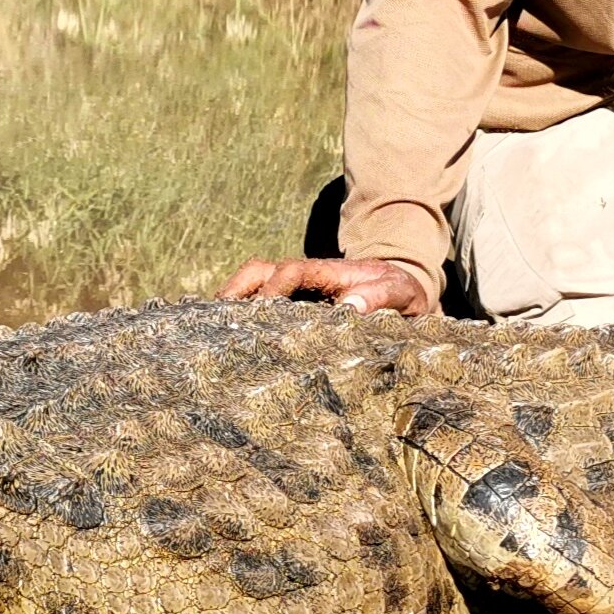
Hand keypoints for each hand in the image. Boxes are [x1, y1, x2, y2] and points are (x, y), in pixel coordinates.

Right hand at [220, 256, 436, 313]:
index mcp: (328, 273)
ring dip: (231, 302)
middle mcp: (305, 278)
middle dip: (235, 291)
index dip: (272, 289)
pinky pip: (260, 304)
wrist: (403, 291)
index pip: (290, 272)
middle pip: (258, 271)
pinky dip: (240, 315)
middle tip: (214, 321)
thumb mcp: (402, 293)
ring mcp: (296, 291)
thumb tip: (348, 305)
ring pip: (252, 285)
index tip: (261, 314)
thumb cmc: (403, 293)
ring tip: (209, 332)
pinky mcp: (293, 307)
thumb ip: (380, 297)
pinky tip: (227, 341)